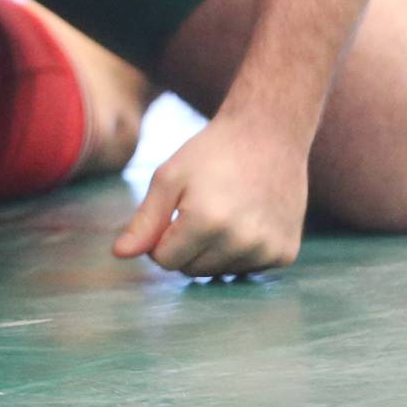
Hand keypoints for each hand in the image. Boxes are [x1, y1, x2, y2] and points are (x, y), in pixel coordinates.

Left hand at [112, 115, 307, 276]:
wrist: (269, 134)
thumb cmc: (211, 152)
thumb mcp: (169, 177)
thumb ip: (145, 220)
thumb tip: (120, 254)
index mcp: (206, 221)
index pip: (165, 260)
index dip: (159, 239)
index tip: (170, 214)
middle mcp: (241, 241)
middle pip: (191, 271)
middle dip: (184, 247)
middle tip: (196, 210)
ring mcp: (267, 250)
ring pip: (219, 273)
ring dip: (212, 251)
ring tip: (222, 212)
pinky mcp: (286, 254)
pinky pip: (247, 270)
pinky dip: (239, 252)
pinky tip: (245, 220)